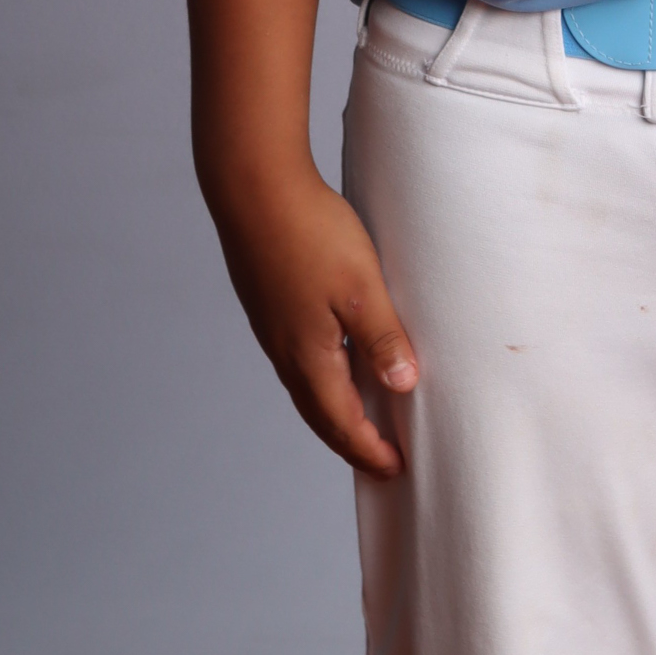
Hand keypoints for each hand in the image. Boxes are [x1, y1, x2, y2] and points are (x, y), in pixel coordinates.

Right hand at [207, 161, 417, 477]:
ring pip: (306, 388)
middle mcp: (285, 351)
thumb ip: (383, 338)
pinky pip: (298, 360)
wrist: (252, 186)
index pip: (343, 422)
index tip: (398, 468)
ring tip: (362, 418)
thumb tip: (403, 387)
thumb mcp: (362, 287)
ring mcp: (273, 328)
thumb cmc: (309, 232)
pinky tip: (337, 361)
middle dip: (351, 442)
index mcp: (309, 356)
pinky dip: (321, 380)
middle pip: (319, 415)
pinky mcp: (269, 304)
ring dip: (334, 412)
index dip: (370, 449)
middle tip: (381, 459)